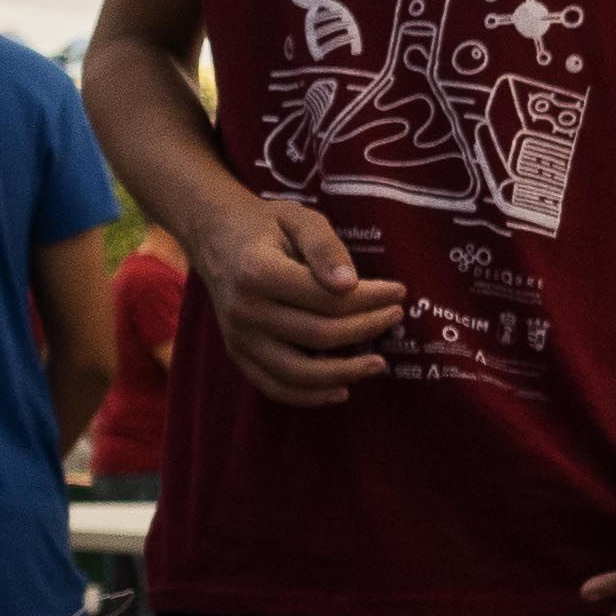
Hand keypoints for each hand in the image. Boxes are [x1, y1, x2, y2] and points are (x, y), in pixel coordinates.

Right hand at [200, 195, 404, 406]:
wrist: (216, 237)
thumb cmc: (266, 225)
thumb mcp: (299, 219)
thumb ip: (325, 247)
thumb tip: (349, 285)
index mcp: (258, 272)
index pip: (327, 298)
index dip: (370, 298)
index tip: (399, 292)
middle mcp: (244, 310)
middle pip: (319, 335)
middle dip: (366, 329)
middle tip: (395, 317)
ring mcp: (238, 337)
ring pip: (298, 372)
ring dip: (344, 373)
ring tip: (377, 364)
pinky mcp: (237, 354)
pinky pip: (274, 387)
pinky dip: (310, 396)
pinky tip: (341, 390)